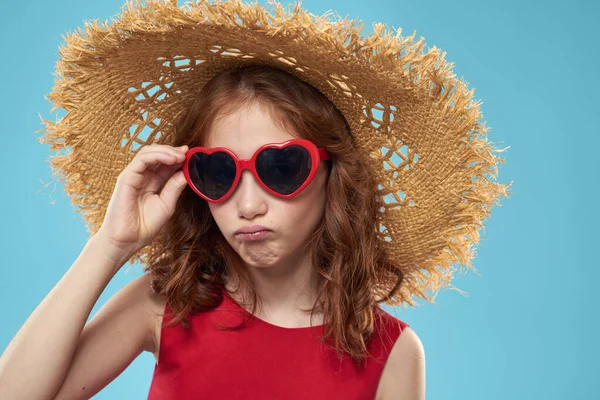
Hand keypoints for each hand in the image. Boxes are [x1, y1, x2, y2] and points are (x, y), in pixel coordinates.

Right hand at [95, 143, 188, 257]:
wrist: (128, 240)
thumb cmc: (145, 225)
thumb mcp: (167, 204)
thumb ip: (175, 187)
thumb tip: (187, 172)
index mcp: (152, 182)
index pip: (165, 164)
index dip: (179, 158)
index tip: (193, 155)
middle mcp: (142, 176)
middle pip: (158, 155)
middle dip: (174, 151)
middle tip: (188, 152)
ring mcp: (133, 175)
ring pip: (149, 152)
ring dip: (167, 151)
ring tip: (181, 155)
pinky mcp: (126, 177)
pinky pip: (142, 159)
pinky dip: (157, 155)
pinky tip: (171, 159)